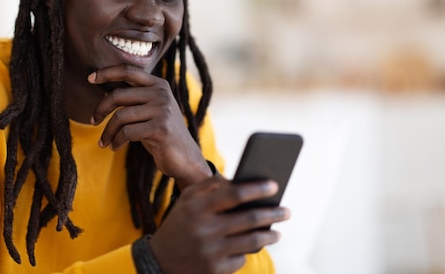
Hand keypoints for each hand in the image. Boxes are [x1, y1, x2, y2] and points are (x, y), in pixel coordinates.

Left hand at [88, 64, 210, 187]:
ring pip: (120, 116)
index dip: (107, 72)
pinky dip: (116, 141)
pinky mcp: (160, 129)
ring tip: (103, 142)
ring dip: (107, 132)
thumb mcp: (150, 110)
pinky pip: (127, 132)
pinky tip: (114, 147)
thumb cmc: (160, 133)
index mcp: (158, 84)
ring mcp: (162, 110)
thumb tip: (104, 93)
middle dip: (101, 109)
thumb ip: (134, 99)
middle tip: (92, 121)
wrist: (185, 158)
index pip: (128, 70)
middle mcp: (161, 94)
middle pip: (119, 94)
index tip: (90, 78)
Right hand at [149, 176, 289, 273]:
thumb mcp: (187, 200)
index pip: (234, 194)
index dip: (257, 189)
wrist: (158, 261)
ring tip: (277, 232)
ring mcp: (210, 251)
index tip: (274, 185)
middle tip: (286, 211)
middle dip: (273, 214)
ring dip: (269, 235)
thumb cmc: (180, 224)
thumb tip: (239, 180)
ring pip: (252, 241)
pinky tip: (252, 247)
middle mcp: (205, 229)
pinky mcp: (214, 270)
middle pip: (249, 219)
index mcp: (198, 208)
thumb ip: (210, 185)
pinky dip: (248, 252)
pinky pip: (241, 258)